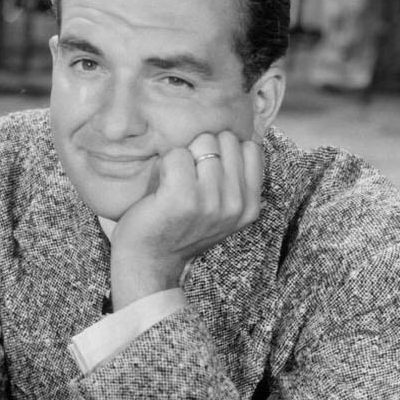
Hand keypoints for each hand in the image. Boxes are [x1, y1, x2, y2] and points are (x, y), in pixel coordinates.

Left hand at [109, 130, 263, 306]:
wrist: (149, 263)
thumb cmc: (178, 230)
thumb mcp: (220, 212)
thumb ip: (235, 181)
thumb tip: (240, 136)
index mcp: (249, 207)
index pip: (251, 149)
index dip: (225, 150)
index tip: (207, 170)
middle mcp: (235, 205)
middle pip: (226, 140)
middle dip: (203, 150)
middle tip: (187, 176)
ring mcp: (210, 202)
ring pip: (202, 143)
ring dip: (183, 156)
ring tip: (173, 182)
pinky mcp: (182, 198)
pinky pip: (177, 154)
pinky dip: (165, 163)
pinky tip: (161, 185)